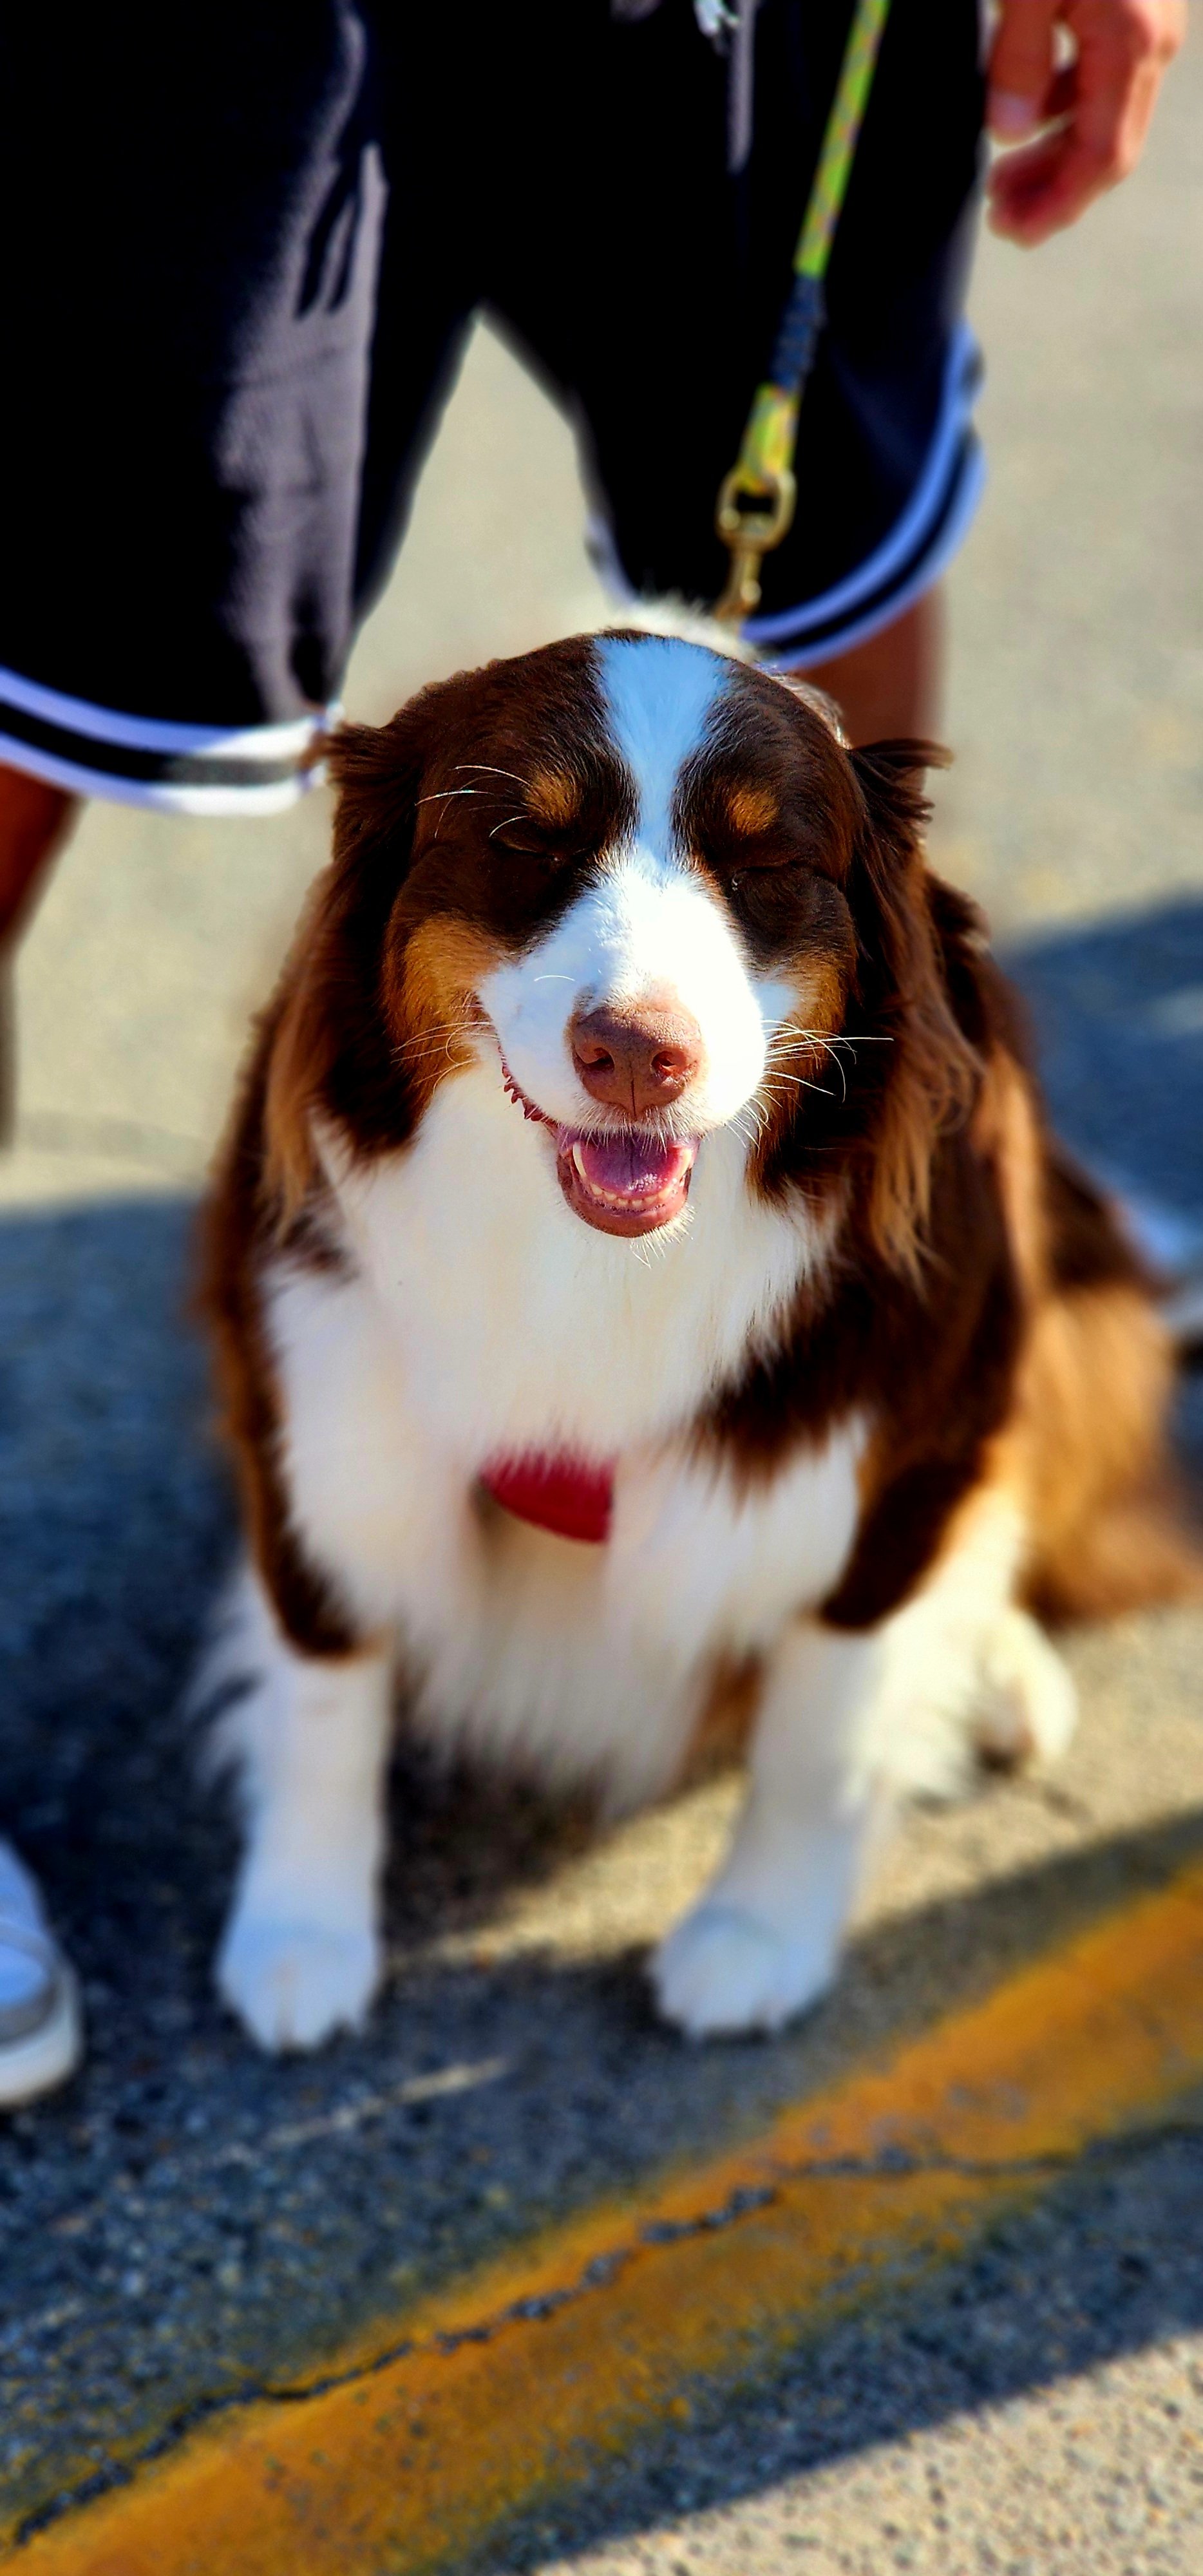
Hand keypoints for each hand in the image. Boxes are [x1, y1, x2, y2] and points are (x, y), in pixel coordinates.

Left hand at [986, 0, 1186, 244]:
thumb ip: (1018, 58)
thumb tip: (1008, 133)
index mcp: (1130, 44)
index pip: (1102, 157)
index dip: (1058, 205)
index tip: (1013, 232)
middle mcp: (1152, 44)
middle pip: (1109, 146)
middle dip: (1053, 191)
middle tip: (997, 215)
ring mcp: (1149, 27)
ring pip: (1106, 117)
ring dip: (1054, 155)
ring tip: (1002, 179)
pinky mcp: (1135, 10)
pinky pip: (1102, 79)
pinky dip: (1061, 111)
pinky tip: (1022, 119)